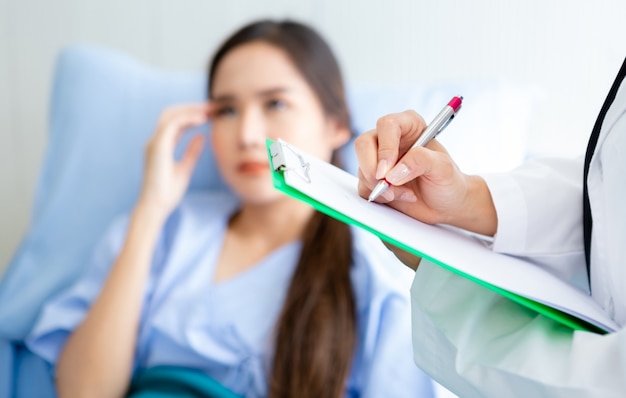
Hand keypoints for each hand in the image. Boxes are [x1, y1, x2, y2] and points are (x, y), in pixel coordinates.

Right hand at [138, 103, 212, 218]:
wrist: (155, 207)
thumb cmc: (167, 192)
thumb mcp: (185, 169)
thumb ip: (192, 152)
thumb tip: (201, 137)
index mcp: (160, 146)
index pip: (176, 122)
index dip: (192, 115)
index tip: (211, 113)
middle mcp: (155, 141)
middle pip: (172, 113)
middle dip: (192, 107)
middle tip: (213, 106)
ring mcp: (154, 143)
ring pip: (171, 115)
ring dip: (191, 110)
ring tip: (210, 109)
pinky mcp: (157, 147)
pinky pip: (172, 125)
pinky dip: (187, 118)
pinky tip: (202, 118)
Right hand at [354, 110, 496, 235]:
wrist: (447, 204)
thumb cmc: (448, 181)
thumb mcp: (443, 168)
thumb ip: (421, 161)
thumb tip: (392, 173)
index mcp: (409, 125)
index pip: (387, 125)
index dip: (385, 148)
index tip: (387, 171)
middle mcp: (390, 139)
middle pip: (364, 144)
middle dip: (371, 169)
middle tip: (385, 187)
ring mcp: (379, 160)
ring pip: (362, 168)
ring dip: (381, 187)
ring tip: (406, 194)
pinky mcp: (374, 179)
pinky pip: (363, 186)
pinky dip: (379, 197)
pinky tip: (400, 198)